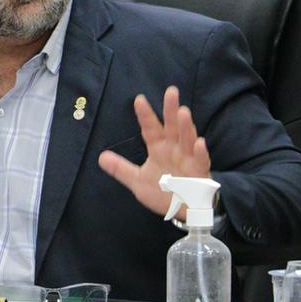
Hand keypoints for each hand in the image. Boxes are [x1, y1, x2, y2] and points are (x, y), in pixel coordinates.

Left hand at [97, 86, 210, 218]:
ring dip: (186, 126)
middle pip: (172, 126)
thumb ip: (121, 169)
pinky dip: (200, 152)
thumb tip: (100, 157)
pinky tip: (199, 142)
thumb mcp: (138, 181)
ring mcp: (188, 159)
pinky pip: (200, 160)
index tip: (139, 99)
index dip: (145, 115)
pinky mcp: (199, 172)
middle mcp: (174, 149)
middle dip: (170, 110)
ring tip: (183, 112)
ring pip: (187, 139)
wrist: (184, 210)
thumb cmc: (164, 192)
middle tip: (171, 91)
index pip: (150, 128)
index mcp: (159, 148)